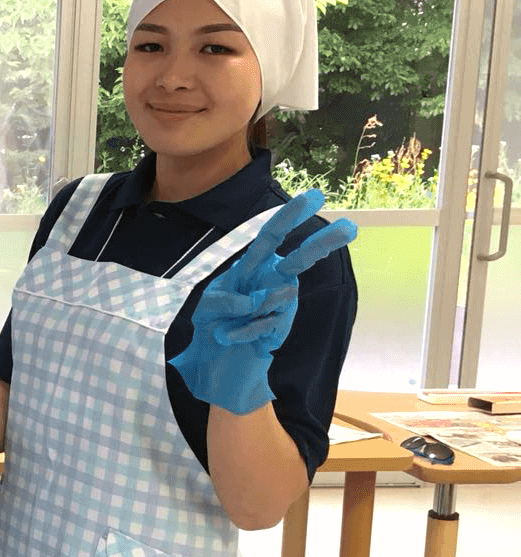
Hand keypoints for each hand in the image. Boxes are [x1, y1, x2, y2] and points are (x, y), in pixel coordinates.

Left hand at [169, 190, 356, 415]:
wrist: (217, 360)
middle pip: (300, 259)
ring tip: (226, 324)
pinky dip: (241, 332)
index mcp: (253, 266)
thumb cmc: (212, 323)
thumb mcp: (206, 306)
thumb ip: (224, 299)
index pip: (272, 236)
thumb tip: (253, 301)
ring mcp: (280, 304)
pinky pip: (265, 325)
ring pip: (278, 296)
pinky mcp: (280, 327)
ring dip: (247, 312)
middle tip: (349, 227)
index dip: (290, 216)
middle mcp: (272, 281)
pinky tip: (229, 337)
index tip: (316, 196)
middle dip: (322, 243)